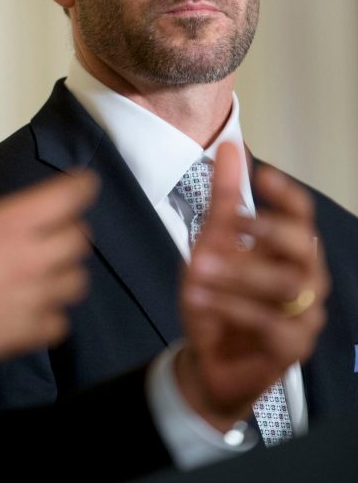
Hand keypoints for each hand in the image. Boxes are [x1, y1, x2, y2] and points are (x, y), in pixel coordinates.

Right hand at [0, 92, 97, 394]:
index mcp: (5, 224)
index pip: (70, 198)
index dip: (81, 185)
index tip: (80, 181)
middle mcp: (26, 262)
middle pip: (80, 239)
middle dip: (71, 224)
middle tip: (54, 219)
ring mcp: (26, 303)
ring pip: (77, 282)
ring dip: (66, 267)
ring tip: (46, 260)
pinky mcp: (19, 337)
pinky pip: (59, 323)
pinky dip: (52, 311)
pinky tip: (32, 301)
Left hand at [175, 142, 328, 430]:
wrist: (207, 358)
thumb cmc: (217, 295)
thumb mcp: (211, 242)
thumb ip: (223, 197)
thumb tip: (230, 144)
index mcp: (287, 249)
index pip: (302, 216)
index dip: (287, 196)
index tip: (262, 177)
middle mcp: (304, 279)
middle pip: (305, 247)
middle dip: (268, 230)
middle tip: (229, 224)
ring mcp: (303, 316)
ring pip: (286, 286)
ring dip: (238, 273)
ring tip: (196, 267)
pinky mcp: (290, 349)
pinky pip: (270, 325)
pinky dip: (231, 307)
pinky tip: (200, 299)